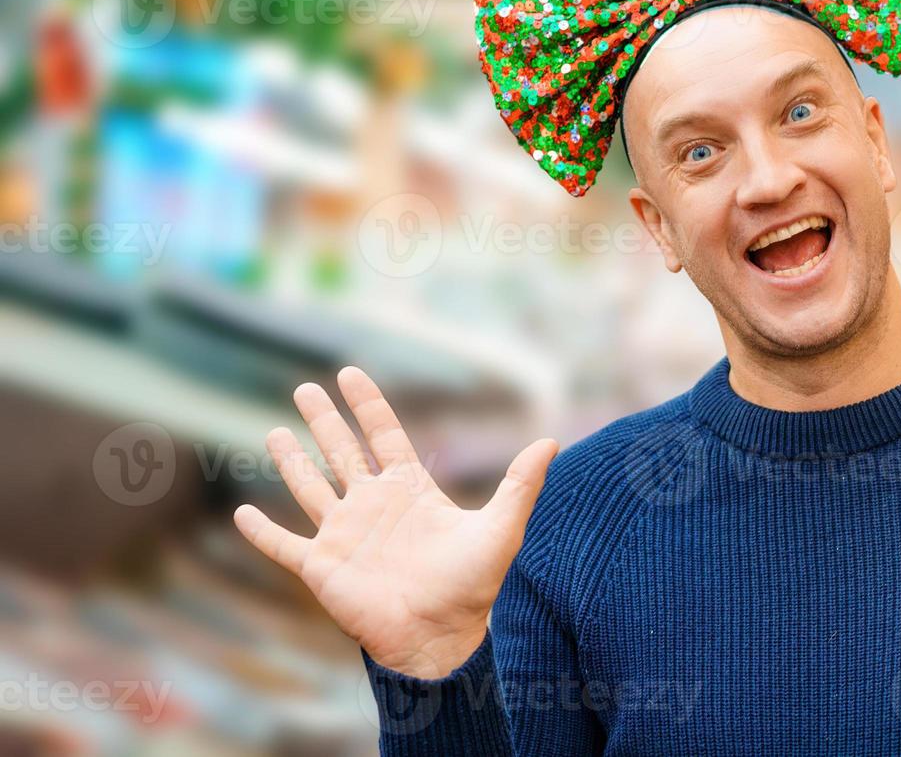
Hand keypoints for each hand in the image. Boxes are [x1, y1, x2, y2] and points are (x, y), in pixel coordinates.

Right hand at [233, 367, 558, 677]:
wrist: (441, 636)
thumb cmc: (473, 585)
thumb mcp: (502, 526)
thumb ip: (521, 483)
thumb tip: (552, 441)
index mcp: (409, 490)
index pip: (383, 434)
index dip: (367, 404)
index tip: (350, 372)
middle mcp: (373, 506)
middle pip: (342, 452)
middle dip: (324, 420)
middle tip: (304, 387)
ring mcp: (344, 534)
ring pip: (310, 488)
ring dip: (290, 461)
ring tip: (275, 432)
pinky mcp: (321, 566)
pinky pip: (284, 544)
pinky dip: (262, 531)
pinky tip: (240, 513)